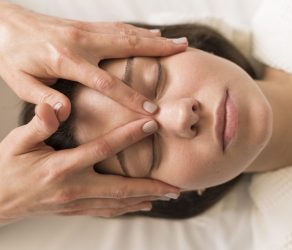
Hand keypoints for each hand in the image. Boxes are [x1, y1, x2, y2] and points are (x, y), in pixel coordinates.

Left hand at [0, 2, 187, 120]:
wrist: (2, 24)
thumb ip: (43, 98)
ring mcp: (85, 30)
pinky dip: (139, 32)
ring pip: (128, 34)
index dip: (130, 96)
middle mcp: (81, 41)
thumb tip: (65, 112)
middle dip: (159, 52)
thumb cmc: (10, 55)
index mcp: (65, 59)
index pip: (106, 82)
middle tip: (184, 53)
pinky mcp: (86, 26)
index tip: (152, 109)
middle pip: (128, 47)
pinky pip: (118, 27)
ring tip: (180, 43)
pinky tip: (153, 35)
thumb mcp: (19, 82)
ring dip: (155, 39)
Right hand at [0, 103, 179, 224]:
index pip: (103, 149)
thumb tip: (54, 106)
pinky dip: (127, 208)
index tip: (151, 125)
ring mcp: (76, 203)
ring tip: (168, 196)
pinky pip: (106, 211)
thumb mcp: (17, 142)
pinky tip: (142, 205)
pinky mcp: (75, 210)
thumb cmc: (6, 167)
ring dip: (145, 199)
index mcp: (62, 167)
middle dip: (151, 186)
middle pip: (121, 188)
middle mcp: (74, 188)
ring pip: (118, 203)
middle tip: (176, 185)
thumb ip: (39, 124)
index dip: (128, 136)